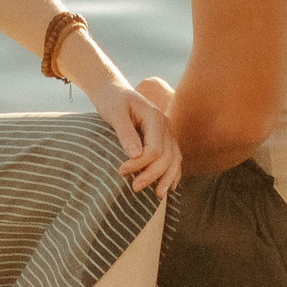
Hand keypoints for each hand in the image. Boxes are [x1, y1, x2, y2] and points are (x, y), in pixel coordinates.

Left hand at [84, 77, 182, 197]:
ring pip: (174, 159)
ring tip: (158, 195)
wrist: (113, 91)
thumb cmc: (112, 100)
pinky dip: (173, 172)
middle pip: (166, 156)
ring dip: (167, 178)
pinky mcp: (164, 138)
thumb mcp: (114, 112)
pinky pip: (174, 157)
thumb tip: (136, 155)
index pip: (155, 148)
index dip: (140, 164)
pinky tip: (170, 186)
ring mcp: (167, 132)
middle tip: (134, 188)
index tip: (121, 171)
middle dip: (152, 175)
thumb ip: (125, 132)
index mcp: (155, 117)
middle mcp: (166, 125)